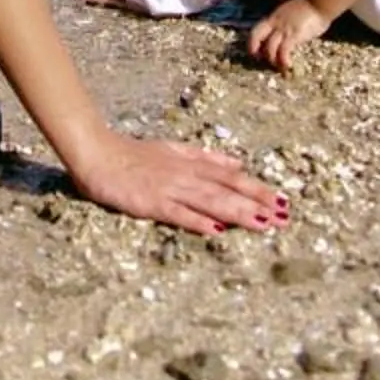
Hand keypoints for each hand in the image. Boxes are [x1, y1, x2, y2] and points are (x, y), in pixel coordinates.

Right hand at [67, 133, 288, 235]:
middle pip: (227, 189)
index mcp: (191, 163)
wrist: (97, 153)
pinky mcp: (150, 202)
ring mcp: (169, 188)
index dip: (257, 187)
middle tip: (283, 216)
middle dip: (257, 202)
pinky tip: (216, 230)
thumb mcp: (173, 149)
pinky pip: (178, 213)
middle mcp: (185, 174)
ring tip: (262, 223)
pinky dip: (197, 220)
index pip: (231, 176)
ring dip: (237, 212)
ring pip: (209, 201)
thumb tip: (236, 164)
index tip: (281, 199)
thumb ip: (205, 157)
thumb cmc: (133, 154)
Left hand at [245, 0, 330, 72]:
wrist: (320, 3)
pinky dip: (283, 60)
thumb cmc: (309, 8)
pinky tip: (288, 65)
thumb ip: (283, 22)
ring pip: (269, 47)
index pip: (256, 30)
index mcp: (273, 17)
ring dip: (272, 60)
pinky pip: (283, 50)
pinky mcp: (294, 34)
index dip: (252, 43)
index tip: (256, 52)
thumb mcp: (290, 13)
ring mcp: (284, 28)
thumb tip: (282, 34)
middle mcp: (275, 23)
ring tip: (279, 66)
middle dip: (254, 50)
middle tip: (261, 60)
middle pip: (255, 37)